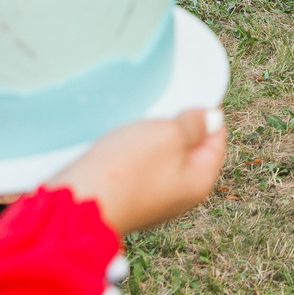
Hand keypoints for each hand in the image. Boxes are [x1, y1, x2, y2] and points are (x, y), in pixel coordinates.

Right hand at [49, 107, 227, 233]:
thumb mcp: (168, 136)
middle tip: (162, 101)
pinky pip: (137, 167)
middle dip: (177, 124)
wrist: (76, 203)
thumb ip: (194, 125)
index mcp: (199, 182)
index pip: (217, 139)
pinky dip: (132, 151)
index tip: (191, 90)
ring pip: (161, 157)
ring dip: (151, 136)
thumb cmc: (126, 171)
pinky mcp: (126, 197)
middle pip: (189, 148)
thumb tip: (211, 118)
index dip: (207, 112)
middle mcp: (179, 195)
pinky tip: (119, 139)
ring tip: (138, 118)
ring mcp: (152, 198)